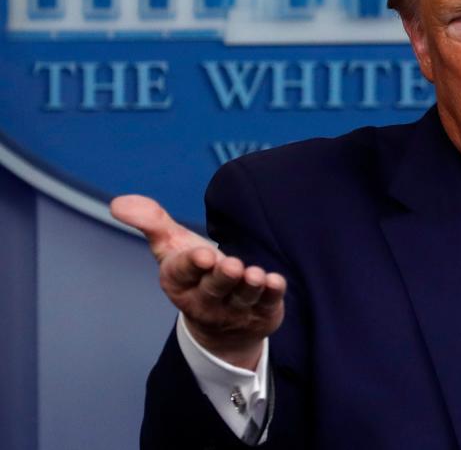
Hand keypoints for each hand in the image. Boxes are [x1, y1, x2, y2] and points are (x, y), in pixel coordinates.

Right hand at [110, 194, 285, 369]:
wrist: (222, 323)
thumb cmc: (195, 273)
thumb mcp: (171, 247)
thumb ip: (151, 222)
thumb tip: (119, 202)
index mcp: (179, 282)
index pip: (183, 273)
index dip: (192, 264)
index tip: (203, 255)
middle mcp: (205, 299)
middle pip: (214, 288)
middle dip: (222, 277)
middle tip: (230, 264)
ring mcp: (234, 309)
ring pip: (241, 297)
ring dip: (249, 286)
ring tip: (254, 274)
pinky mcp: (261, 312)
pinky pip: (268, 304)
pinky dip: (273, 293)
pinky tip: (276, 281)